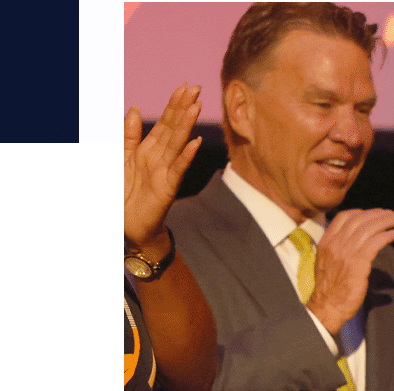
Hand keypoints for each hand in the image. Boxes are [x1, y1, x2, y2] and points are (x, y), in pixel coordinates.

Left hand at [125, 83, 202, 251]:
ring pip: (177, 144)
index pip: (164, 122)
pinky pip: (178, 169)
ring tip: (196, 107)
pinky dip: (186, 156)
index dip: (173, 105)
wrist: (126, 224)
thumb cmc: (124, 192)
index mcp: (147, 149)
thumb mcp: (120, 157)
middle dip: (183, 108)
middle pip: (173, 129)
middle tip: (196, 88)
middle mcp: (159, 157)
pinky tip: (195, 143)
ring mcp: (165, 171)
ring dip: (187, 126)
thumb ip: (128, 134)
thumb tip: (135, 109)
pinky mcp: (167, 188)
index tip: (184, 87)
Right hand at [306, 208, 393, 332]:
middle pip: (359, 220)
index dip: (362, 212)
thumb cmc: (330, 288)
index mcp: (326, 241)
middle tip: (391, 214)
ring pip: (368, 229)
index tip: (374, 213)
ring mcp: (346, 253)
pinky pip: (374, 243)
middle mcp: (335, 244)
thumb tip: (356, 240)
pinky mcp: (358, 263)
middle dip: (377, 214)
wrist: (326, 306)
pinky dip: (385, 236)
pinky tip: (393, 234)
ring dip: (385, 222)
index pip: (344, 217)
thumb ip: (339, 248)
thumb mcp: (328, 261)